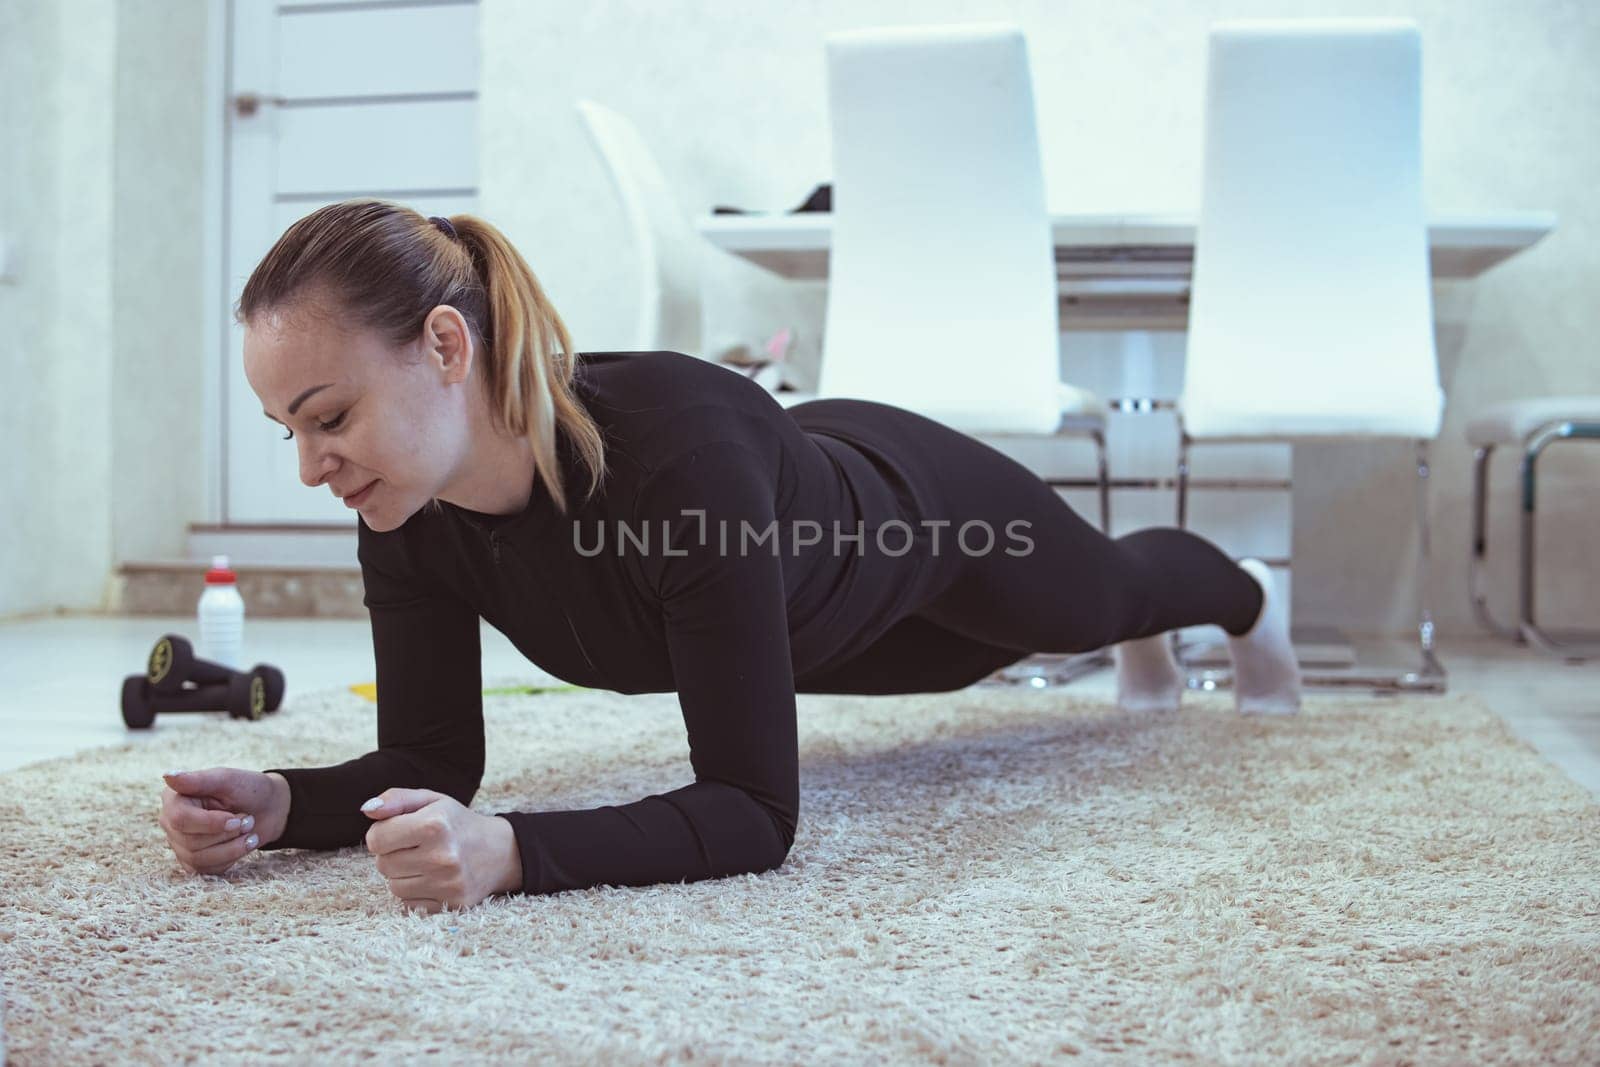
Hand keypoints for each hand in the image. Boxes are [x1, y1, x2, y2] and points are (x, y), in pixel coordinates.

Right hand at [159, 768, 288, 875]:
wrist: (268, 808)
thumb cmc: (247, 789)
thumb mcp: (228, 780)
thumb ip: (198, 779)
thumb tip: (167, 776)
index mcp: (174, 798)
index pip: (180, 819)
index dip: (211, 823)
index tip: (237, 819)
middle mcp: (171, 822)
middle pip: (190, 842)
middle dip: (227, 834)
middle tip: (248, 820)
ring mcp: (180, 843)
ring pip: (198, 859)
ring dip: (232, 848)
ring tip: (250, 832)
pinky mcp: (193, 861)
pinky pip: (207, 870)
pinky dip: (231, 858)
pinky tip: (243, 844)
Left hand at [361, 789, 521, 914]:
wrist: (501, 851)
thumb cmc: (457, 823)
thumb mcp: (431, 800)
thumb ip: (396, 799)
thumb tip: (367, 809)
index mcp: (435, 824)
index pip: (375, 839)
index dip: (383, 833)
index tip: (401, 830)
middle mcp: (442, 855)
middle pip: (382, 864)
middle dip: (393, 854)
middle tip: (417, 846)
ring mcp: (448, 883)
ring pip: (393, 887)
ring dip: (403, 875)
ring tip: (425, 862)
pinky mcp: (453, 904)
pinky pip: (409, 905)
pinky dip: (415, 892)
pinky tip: (433, 878)